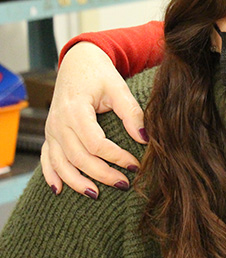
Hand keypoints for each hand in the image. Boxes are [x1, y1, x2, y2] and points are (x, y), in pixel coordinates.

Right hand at [41, 42, 145, 197]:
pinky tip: (59, 190)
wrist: (79, 62)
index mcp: (75, 111)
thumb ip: (131, 112)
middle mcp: (58, 123)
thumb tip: (145, 138)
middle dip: (102, 174)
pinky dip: (52, 176)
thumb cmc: (100, 74)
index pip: (96, 144)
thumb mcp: (118, 88)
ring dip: (77, 182)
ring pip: (61, 164)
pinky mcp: (49, 134)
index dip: (116, 158)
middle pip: (79, 158)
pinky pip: (46, 159)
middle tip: (124, 184)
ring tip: (97, 195)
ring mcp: (51, 130)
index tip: (136, 165)